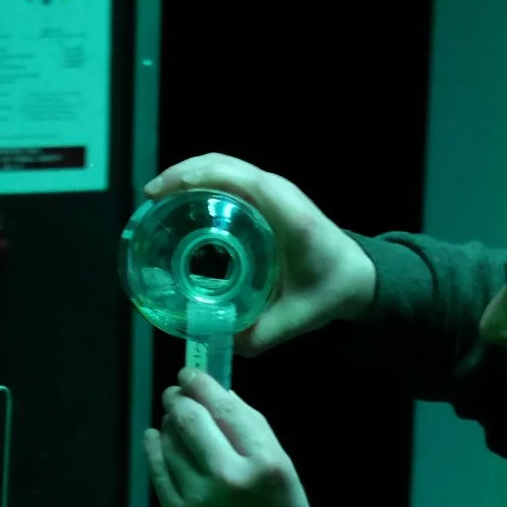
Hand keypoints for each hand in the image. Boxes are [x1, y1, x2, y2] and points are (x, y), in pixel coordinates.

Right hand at [143, 155, 377, 353]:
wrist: (357, 274)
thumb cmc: (329, 290)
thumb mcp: (296, 319)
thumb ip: (258, 335)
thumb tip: (215, 342)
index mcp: (287, 215)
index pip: (236, 178)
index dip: (193, 177)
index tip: (160, 194)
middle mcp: (279, 193)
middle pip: (221, 164)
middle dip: (180, 174)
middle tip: (150, 199)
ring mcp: (274, 190)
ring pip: (223, 166)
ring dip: (188, 175)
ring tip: (159, 199)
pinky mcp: (269, 195)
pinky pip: (230, 177)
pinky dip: (203, 182)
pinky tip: (182, 203)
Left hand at [145, 369, 315, 506]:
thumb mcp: (287, 476)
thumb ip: (257, 436)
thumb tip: (224, 399)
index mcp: (265, 464)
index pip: (228, 409)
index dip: (203, 385)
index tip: (190, 374)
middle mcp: (228, 476)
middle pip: (191, 419)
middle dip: (179, 398)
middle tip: (175, 391)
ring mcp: (197, 497)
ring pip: (171, 442)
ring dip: (168, 422)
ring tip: (172, 417)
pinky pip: (158, 470)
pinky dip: (154, 448)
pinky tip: (156, 438)